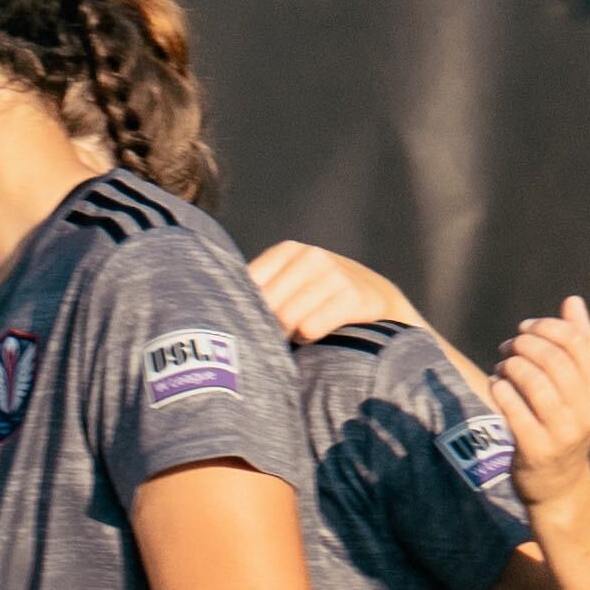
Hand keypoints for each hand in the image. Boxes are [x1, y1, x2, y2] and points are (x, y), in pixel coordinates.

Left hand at [243, 239, 421, 346]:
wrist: (377, 301)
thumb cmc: (318, 300)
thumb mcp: (289, 285)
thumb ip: (258, 291)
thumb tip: (212, 313)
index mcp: (288, 251)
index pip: (248, 286)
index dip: (248, 310)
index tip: (254, 322)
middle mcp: (310, 256)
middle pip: (265, 305)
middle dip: (267, 326)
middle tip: (279, 335)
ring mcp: (333, 273)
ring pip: (286, 318)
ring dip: (287, 335)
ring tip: (297, 334)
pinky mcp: (353, 296)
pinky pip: (310, 327)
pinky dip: (307, 338)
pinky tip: (314, 336)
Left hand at [485, 294, 589, 508]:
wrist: (558, 483)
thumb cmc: (564, 423)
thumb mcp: (578, 388)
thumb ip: (578, 344)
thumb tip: (573, 302)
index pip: (578, 343)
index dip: (547, 327)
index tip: (525, 327)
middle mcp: (588, 411)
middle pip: (554, 360)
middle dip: (525, 345)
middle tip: (508, 347)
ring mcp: (564, 432)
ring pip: (534, 383)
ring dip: (511, 366)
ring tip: (502, 366)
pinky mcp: (537, 450)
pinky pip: (514, 411)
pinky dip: (501, 391)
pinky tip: (495, 385)